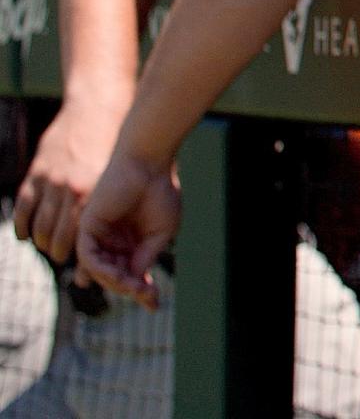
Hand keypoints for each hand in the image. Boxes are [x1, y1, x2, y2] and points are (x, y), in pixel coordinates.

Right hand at [13, 101, 123, 264]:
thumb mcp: (126, 176)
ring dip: (41, 241)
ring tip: (47, 245)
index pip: (84, 241)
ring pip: (38, 225)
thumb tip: (127, 238)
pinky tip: (26, 235)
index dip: (84, 259)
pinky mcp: (37, 173)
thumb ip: (125, 203)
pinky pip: (24, 207)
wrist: (99, 110)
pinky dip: (22, 225)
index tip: (85, 269)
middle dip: (60, 252)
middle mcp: (71, 192)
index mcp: (96, 196)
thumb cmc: (119, 146)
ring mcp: (50, 183)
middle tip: (62, 257)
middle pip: (58, 237)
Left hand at [75, 152, 178, 309]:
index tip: (154, 304)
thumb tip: (135, 281)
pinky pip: (88, 256)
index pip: (131, 273)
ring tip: (133, 286)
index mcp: (132, 242)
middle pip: (114, 275)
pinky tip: (118, 274)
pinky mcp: (87, 226)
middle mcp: (113, 241)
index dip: (141, 290)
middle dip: (129, 289)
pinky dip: (100, 269)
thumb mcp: (161, 233)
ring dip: (115, 282)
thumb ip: (146, 257)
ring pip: (98, 270)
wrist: (150, 165)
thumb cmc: (161, 193)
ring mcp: (99, 235)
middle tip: (146, 295)